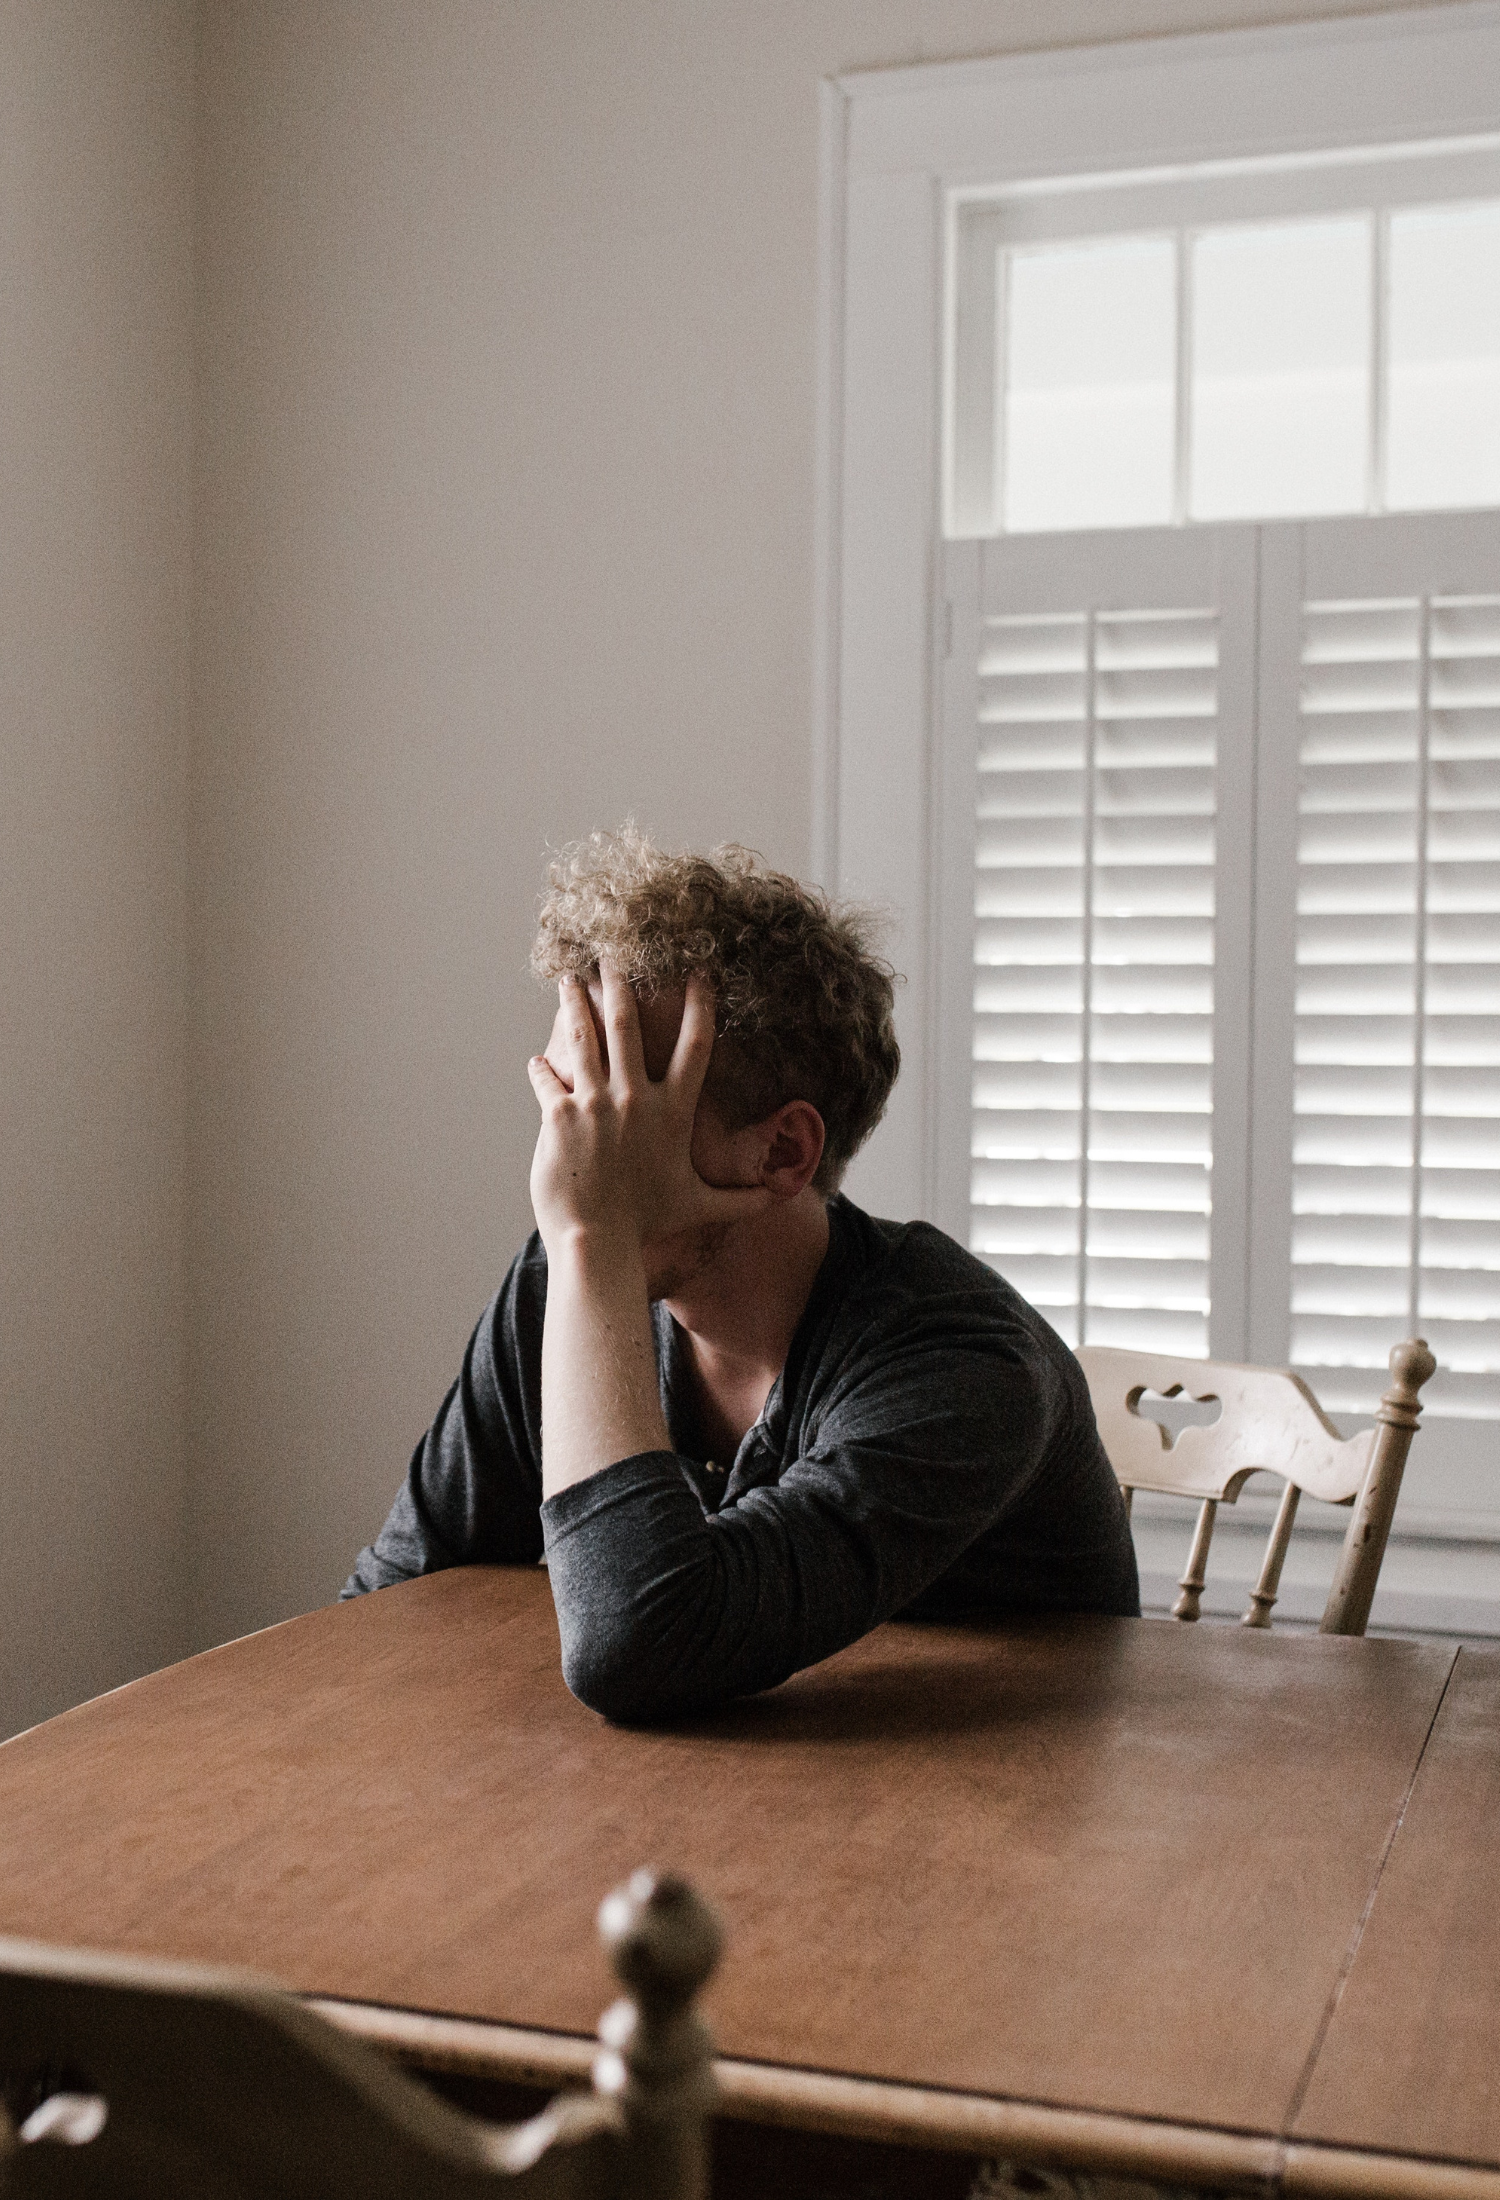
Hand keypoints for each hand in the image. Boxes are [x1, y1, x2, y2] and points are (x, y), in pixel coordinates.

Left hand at [526, 965, 771, 1258]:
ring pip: (583, 1037)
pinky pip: (547, 1078)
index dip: (700, 1005)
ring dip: (574, 1004)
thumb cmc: (649, 1224)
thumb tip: (780, 1200)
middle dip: (619, 984)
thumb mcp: (699, 1207)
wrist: (599, 1240)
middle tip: (613, 955)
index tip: (698, 972)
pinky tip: (537, 1061)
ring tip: (568, 979)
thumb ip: (740, 1200)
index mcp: (672, 1110)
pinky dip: (542, 1068)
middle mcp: (634, 1097)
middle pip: (627, 1023)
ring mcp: (594, 1102)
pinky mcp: (559, 1114)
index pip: (695, 1045)